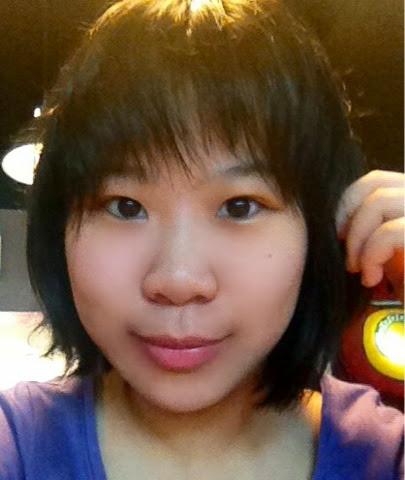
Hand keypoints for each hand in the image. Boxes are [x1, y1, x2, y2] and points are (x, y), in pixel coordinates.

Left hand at [336, 170, 403, 302]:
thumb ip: (369, 224)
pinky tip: (371, 278)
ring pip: (379, 202)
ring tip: (357, 268)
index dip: (347, 203)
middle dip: (347, 216)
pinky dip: (371, 255)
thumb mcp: (385, 248)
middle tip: (340, 246)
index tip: (337, 234)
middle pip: (376, 182)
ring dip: (357, 239)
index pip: (376, 179)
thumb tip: (335, 215)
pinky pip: (389, 233)